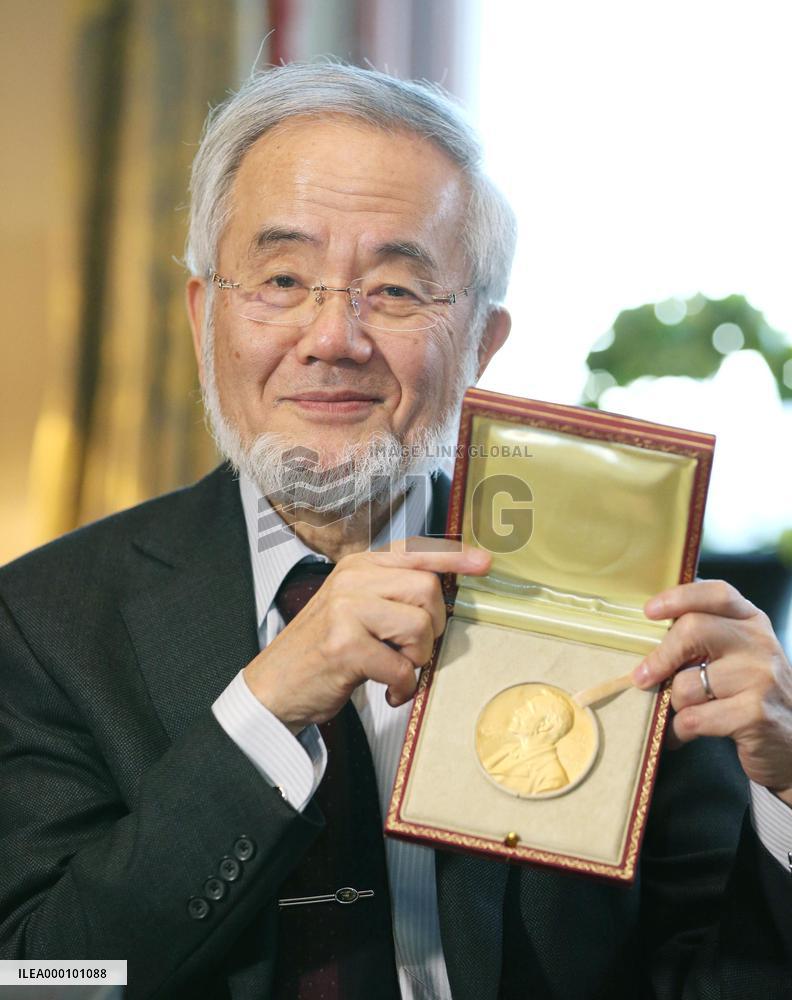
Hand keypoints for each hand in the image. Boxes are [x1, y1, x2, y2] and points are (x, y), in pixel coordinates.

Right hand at [243, 537, 490, 733]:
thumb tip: (441, 595)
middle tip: (412, 650)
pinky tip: (387, 690)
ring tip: (395, 669)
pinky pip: (400, 666)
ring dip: (416, 659)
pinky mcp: (344, 645)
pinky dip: (402, 686)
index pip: (415, 551)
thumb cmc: (321, 650)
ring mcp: (346, 610)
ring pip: (419, 626)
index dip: (454, 557)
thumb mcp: (353, 608)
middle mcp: (352, 580)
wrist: (274, 686)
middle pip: (427, 590)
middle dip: (432, 627)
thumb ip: (390, 595)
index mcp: (358, 567)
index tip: (484, 563)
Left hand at [633, 580, 791, 805]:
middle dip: (661, 657)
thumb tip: (649, 632)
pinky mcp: (755, 715)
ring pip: (687, 683)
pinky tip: (682, 734)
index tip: (649, 611)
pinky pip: (693, 719)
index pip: (716, 593)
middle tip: (642, 677)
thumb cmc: (752, 694)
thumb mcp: (737, 655)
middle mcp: (759, 643)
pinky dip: (678, 731)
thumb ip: (705, 637)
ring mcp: (761, 678)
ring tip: (683, 713)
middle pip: (693, 630)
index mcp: (752, 621)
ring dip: (674, 704)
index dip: (678, 598)